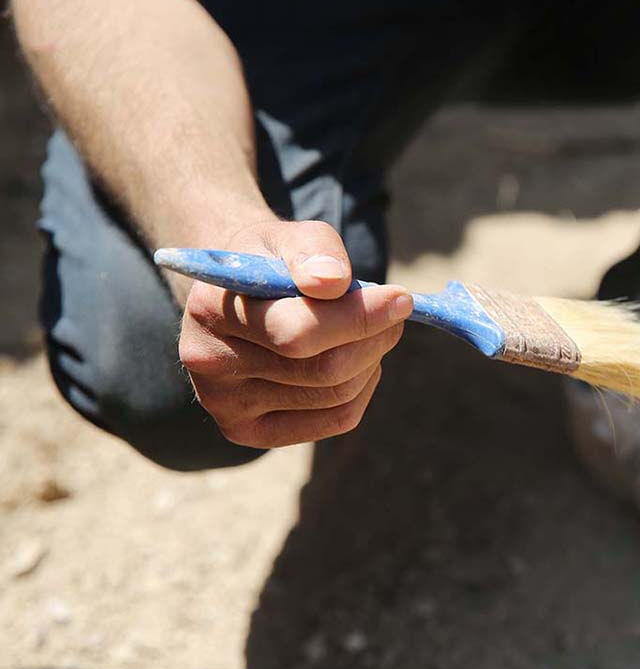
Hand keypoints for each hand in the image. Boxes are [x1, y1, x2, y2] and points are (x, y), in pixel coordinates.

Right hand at [177, 219, 410, 447]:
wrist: (235, 296)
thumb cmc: (273, 263)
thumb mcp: (290, 237)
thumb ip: (315, 251)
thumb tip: (335, 282)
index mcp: (210, 309)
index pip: (297, 332)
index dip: (359, 318)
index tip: (401, 298)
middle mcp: (209, 364)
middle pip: (324, 370)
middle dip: (374, 338)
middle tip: (395, 312)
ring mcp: (226, 406)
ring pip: (337, 396)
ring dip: (372, 360)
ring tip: (369, 330)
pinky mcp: (250, 431)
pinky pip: (336, 419)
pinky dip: (363, 388)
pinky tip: (357, 361)